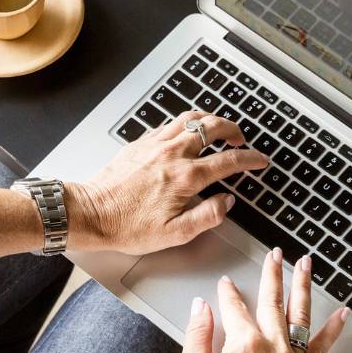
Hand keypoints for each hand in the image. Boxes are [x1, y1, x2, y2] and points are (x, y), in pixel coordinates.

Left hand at [66, 111, 268, 255]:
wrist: (91, 214)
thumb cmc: (127, 226)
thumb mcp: (175, 234)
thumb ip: (207, 216)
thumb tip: (226, 202)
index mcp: (185, 178)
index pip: (228, 161)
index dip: (250, 159)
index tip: (260, 160)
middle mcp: (172, 155)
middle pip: (212, 127)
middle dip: (233, 130)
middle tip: (241, 139)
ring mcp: (154, 145)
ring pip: (190, 118)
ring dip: (210, 119)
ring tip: (218, 128)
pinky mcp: (139, 143)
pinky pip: (168, 124)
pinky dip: (184, 123)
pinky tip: (186, 132)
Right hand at [178, 248, 348, 352]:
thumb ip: (197, 333)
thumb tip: (201, 307)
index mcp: (243, 343)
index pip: (234, 307)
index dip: (227, 293)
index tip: (225, 285)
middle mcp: (272, 347)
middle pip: (272, 301)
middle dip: (273, 274)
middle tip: (275, 255)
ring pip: (299, 315)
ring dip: (303, 287)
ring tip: (306, 266)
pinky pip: (322, 349)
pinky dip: (333, 330)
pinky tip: (342, 313)